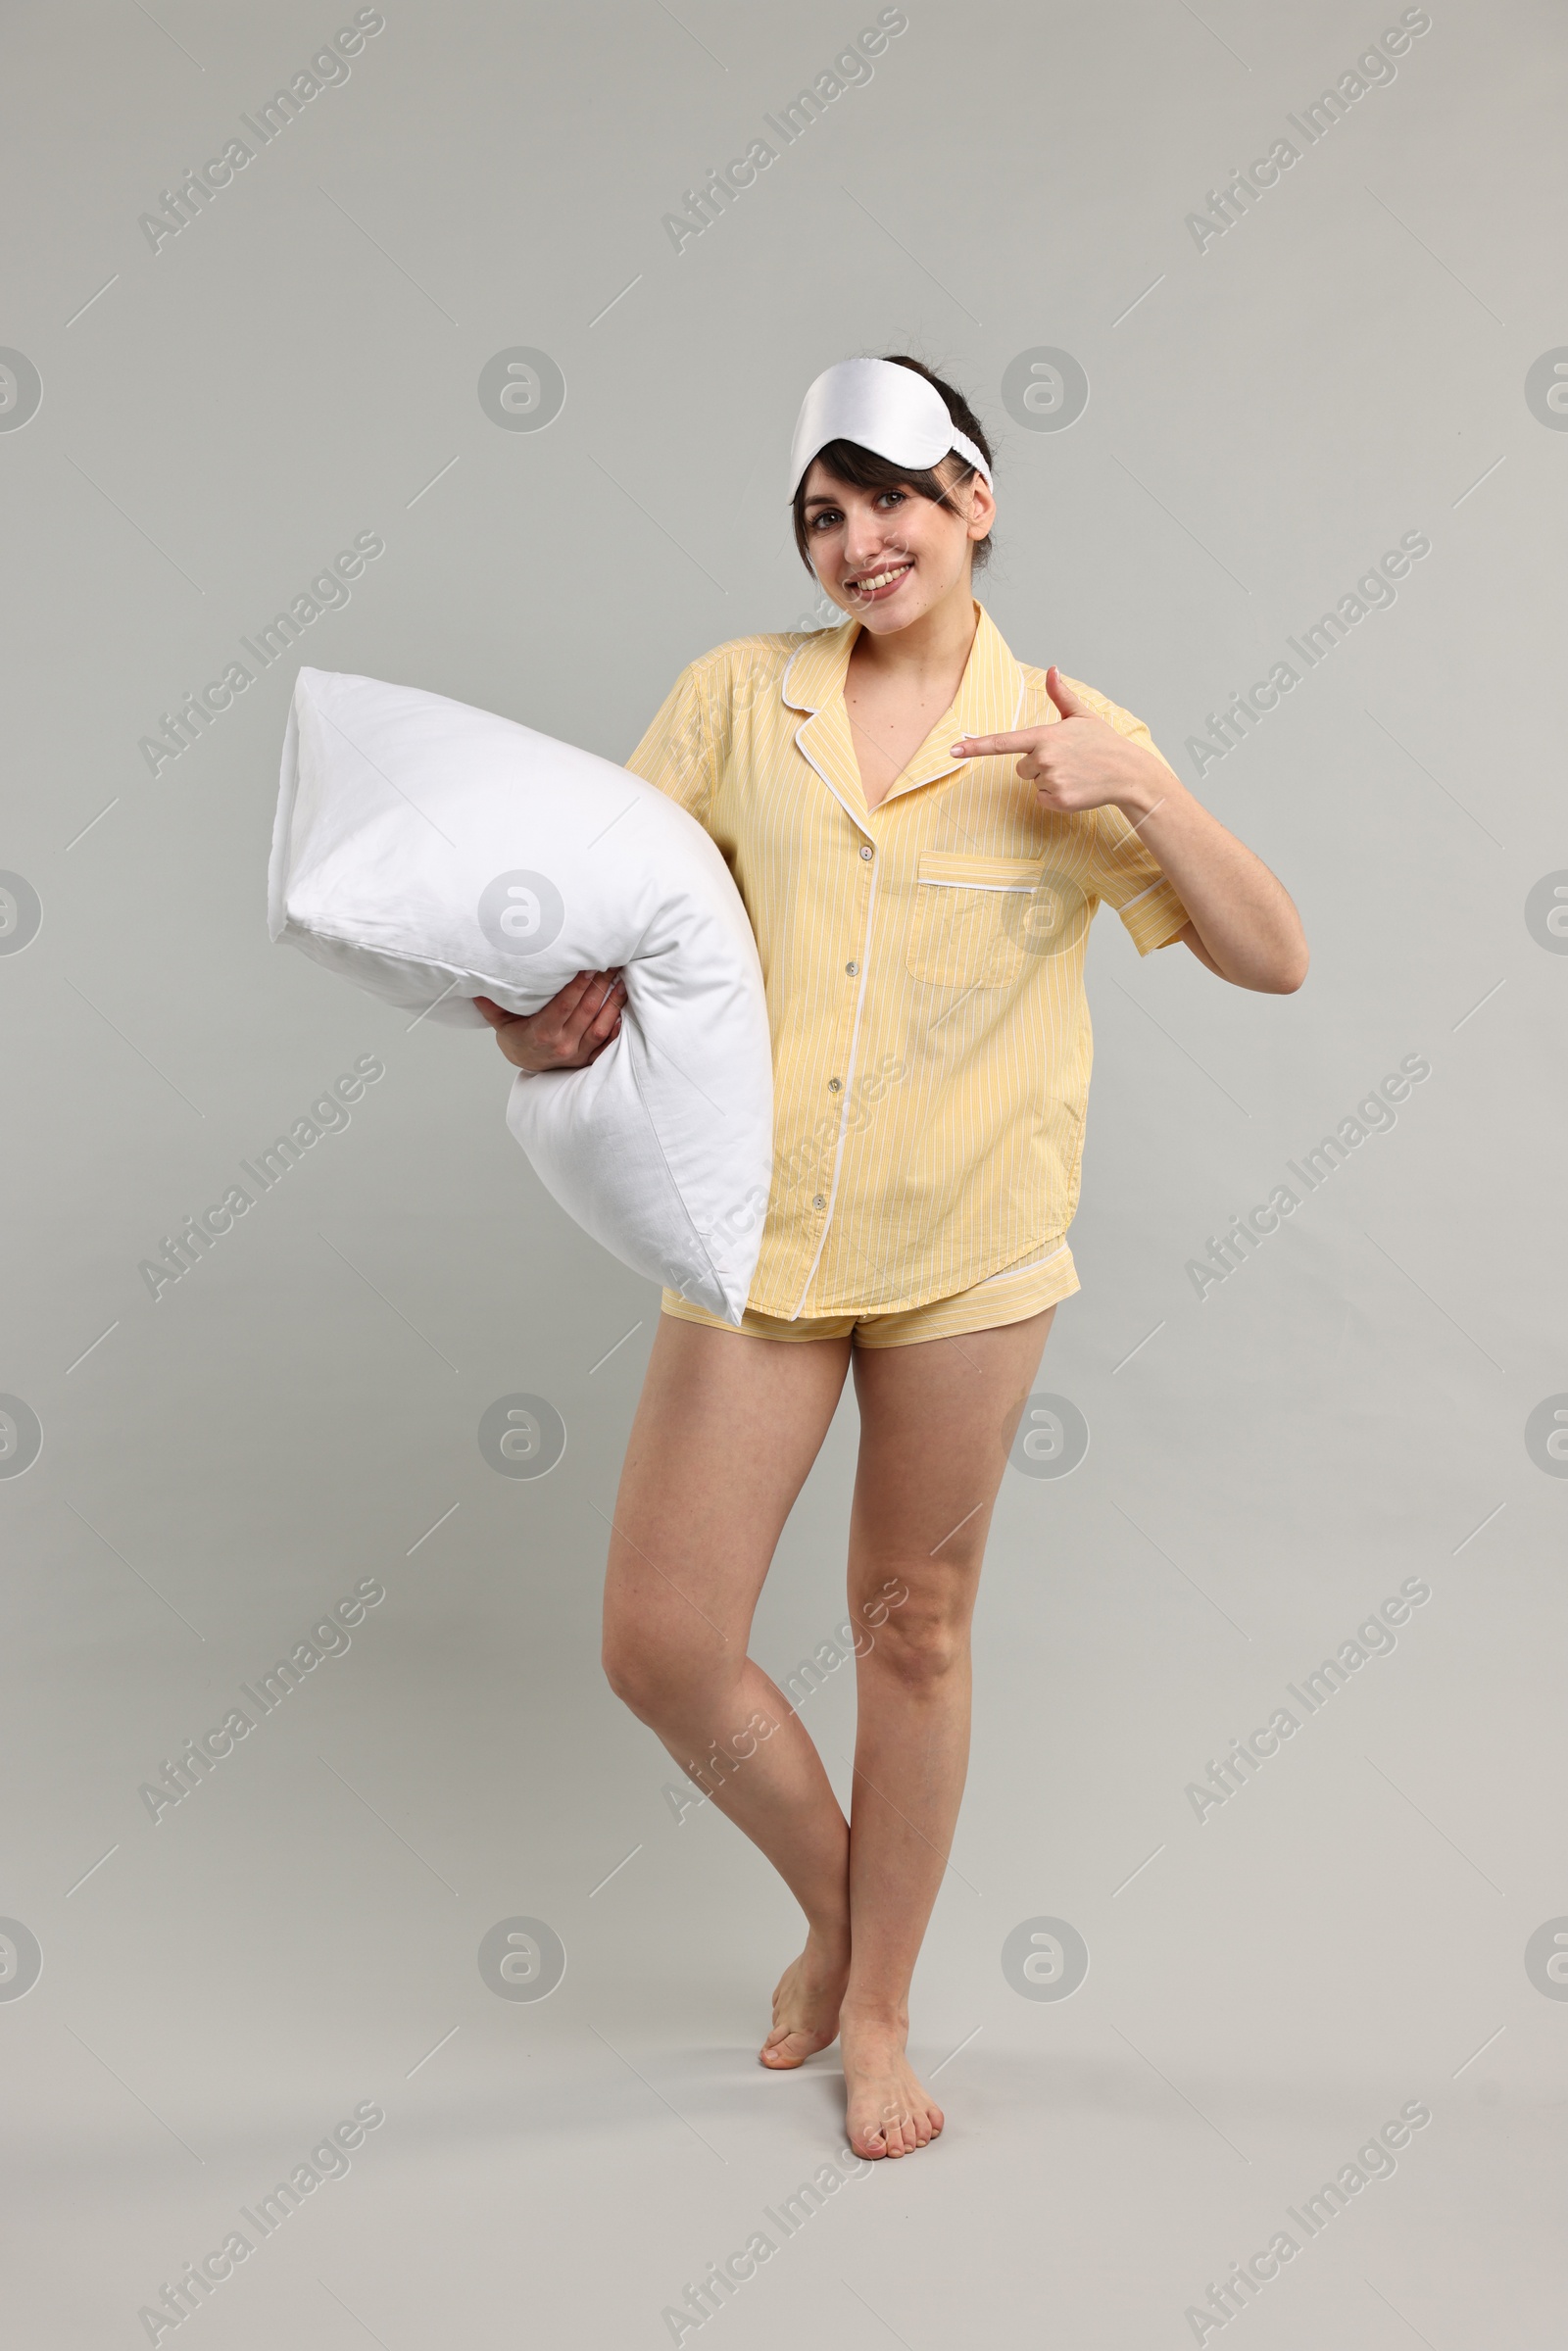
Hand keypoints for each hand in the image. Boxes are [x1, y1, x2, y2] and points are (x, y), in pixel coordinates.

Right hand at [474, 969, 625, 1072]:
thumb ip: (491, 1003)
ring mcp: (577, 1053)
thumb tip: (476, 983)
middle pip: (586, 1010)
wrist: (525, 1063)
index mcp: (542, 1033)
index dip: (579, 985)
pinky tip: (621, 1005)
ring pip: (600, 1025)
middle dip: (600, 985)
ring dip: (613, 1002)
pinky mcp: (587, 1058)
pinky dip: (615, 1024)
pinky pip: (606, 1042)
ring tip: (621, 980)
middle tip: (611, 963)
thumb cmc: (515, 1037)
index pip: (565, 1005)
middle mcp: (562, 1044)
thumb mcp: (500, 1021)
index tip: (590, 966)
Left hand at [950, 667, 1166, 816]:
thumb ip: (1061, 695)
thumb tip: (1053, 669)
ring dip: (1048, 781)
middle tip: (1066, 761)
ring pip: (1032, 783)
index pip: (1003, 742)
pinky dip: (1056, 797)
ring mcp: (1051, 780)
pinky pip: (1042, 800)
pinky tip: (1075, 788)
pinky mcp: (1058, 800)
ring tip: (1074, 773)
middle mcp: (1044, 758)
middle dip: (1038, 765)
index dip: (975, 746)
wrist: (1127, 773)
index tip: (952, 751)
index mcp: (1045, 735)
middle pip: (1021, 768)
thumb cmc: (1103, 743)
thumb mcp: (1081, 716)